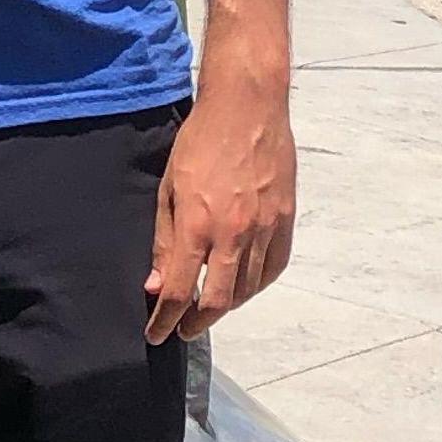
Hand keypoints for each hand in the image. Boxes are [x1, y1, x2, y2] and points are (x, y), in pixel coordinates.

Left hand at [145, 73, 294, 343]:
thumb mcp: (168, 190)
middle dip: (197, 322)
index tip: (157, 333)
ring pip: (249, 288)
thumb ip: (164, 242)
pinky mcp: (285, 218)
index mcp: (198, 225)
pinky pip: (274, 267)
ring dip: (228, 305)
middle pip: (219, 300)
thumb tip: (157, 285)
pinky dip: (258, 284)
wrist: (247, 108)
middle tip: (184, 328)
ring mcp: (264, 227)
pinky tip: (245, 285)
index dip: (166, 319)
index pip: (180, 290)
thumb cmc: (200, 142)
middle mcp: (234, 233)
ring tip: (211, 307)